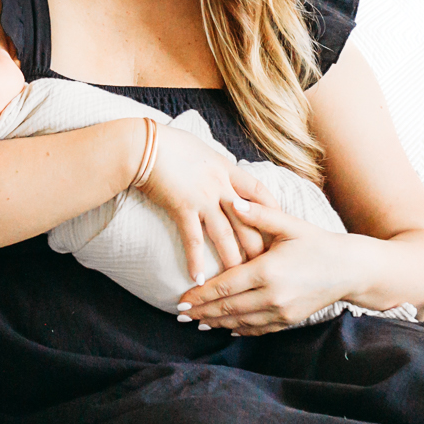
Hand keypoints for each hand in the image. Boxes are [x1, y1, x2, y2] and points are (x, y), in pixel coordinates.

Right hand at [135, 124, 280, 284]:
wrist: (145, 145)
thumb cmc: (168, 144)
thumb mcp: (201, 149)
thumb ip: (214, 165)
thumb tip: (219, 172)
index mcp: (227, 169)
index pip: (259, 191)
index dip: (271, 209)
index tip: (278, 225)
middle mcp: (220, 185)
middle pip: (248, 220)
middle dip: (258, 244)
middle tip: (265, 263)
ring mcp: (203, 198)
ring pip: (226, 235)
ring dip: (232, 259)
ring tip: (238, 280)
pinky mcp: (182, 208)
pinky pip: (193, 239)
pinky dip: (196, 260)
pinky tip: (199, 279)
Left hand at [177, 199, 355, 334]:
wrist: (350, 270)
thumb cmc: (318, 242)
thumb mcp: (290, 224)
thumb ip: (259, 213)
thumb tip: (230, 201)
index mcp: (268, 270)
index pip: (224, 286)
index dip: (200, 294)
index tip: (180, 299)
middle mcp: (272, 296)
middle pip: (227, 308)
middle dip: (201, 312)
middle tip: (179, 315)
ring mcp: (281, 312)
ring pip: (239, 322)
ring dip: (215, 323)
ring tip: (196, 322)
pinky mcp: (289, 321)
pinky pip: (257, 329)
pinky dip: (238, 329)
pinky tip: (225, 327)